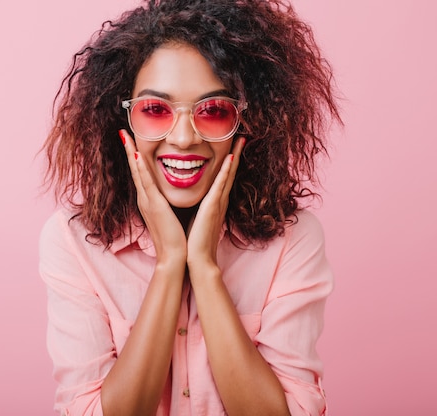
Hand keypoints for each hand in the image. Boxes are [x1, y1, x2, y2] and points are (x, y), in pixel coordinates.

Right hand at [120, 130, 186, 265]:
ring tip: (125, 136)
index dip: (136, 157)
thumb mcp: (170, 214)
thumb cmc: (176, 237)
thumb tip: (172, 194)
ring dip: (131, 152)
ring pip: (137, 172)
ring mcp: (147, 201)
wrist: (174, 255)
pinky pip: (145, 182)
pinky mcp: (153, 205)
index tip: (133, 141)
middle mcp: (145, 198)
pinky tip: (136, 155)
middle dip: (129, 149)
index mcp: (149, 200)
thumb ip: (168, 203)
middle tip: (123, 131)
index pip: (141, 174)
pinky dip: (140, 168)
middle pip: (135, 169)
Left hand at [186, 137, 244, 268]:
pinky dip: (226, 172)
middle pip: (230, 172)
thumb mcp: (197, 218)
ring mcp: (218, 203)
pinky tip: (230, 158)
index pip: (223, 177)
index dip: (229, 162)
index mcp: (214, 202)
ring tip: (240, 140)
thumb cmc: (194, 241)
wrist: (196, 258)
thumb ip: (199, 207)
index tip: (232, 146)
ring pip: (228, 174)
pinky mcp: (212, 207)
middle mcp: (219, 200)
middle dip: (236, 154)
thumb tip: (195, 200)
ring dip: (234, 156)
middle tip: (242, 136)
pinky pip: (221, 185)